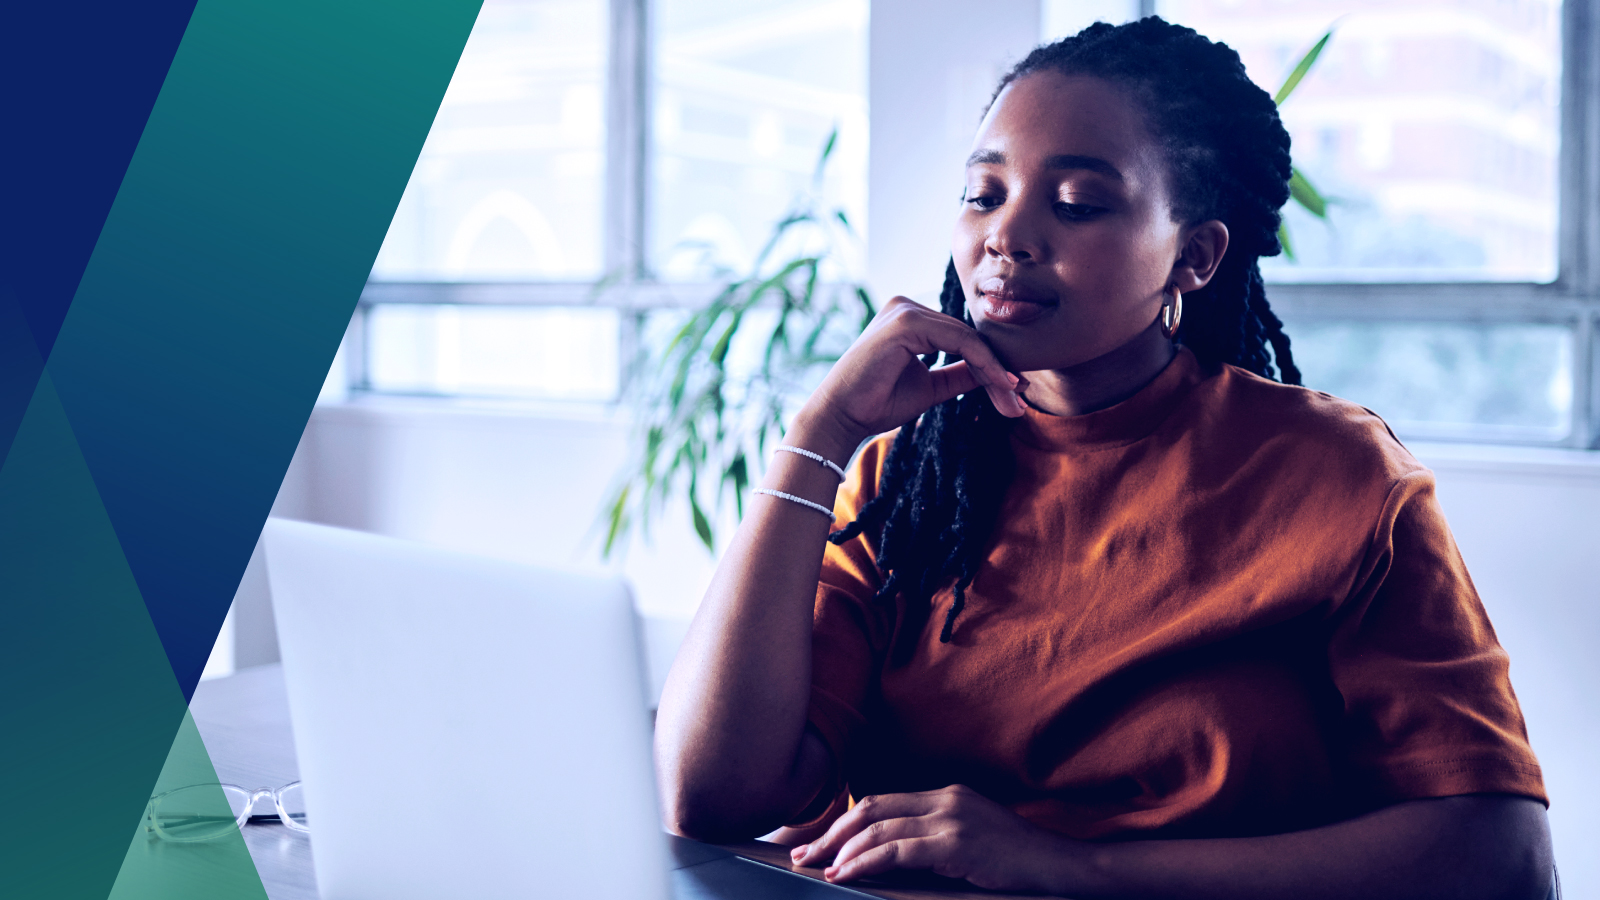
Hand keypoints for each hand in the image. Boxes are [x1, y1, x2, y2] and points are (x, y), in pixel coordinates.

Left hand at [787, 785, 1082, 892]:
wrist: (1059, 864)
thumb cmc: (1015, 859)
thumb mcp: (970, 838)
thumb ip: (933, 837)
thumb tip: (886, 854)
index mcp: (945, 795)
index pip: (881, 801)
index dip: (844, 821)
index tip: (819, 841)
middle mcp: (944, 800)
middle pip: (871, 810)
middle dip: (832, 833)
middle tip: (803, 854)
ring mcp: (952, 820)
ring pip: (880, 829)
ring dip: (844, 851)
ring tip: (820, 868)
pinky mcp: (957, 845)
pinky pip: (899, 851)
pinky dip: (866, 862)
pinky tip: (848, 874)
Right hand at [794, 296, 1028, 459]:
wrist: (842, 417)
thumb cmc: (877, 403)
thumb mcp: (931, 387)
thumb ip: (960, 375)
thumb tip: (997, 374)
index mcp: (910, 319)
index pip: (963, 338)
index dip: (991, 365)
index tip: (1015, 393)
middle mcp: (907, 306)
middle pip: (969, 336)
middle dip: (997, 371)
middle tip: (1020, 402)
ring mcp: (906, 310)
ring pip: (968, 339)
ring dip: (995, 371)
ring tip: (1014, 400)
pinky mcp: (906, 321)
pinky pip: (959, 341)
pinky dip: (983, 363)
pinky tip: (999, 385)